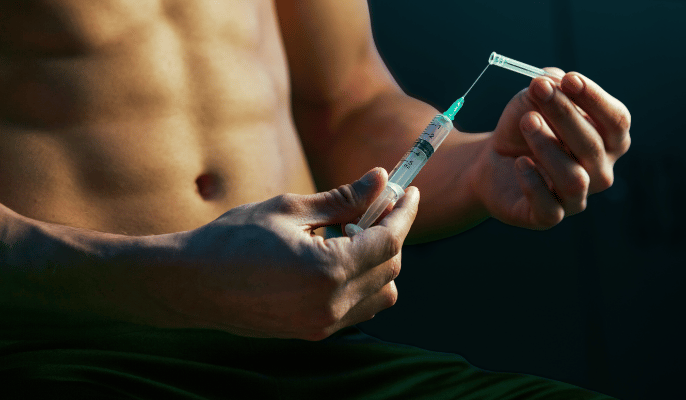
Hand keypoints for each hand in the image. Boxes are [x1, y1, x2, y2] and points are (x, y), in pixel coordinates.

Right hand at [151, 168, 417, 340]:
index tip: (408, 191)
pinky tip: (338, 258)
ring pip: (381, 294)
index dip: (403, 213)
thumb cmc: (233, 239)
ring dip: (379, 261)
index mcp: (328, 270)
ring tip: (351, 233)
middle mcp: (332, 304)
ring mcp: (323, 323)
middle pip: (390, 267)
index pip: (389, 241)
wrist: (191, 284)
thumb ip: (342, 199)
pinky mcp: (313, 332)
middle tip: (376, 204)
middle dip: (391, 232)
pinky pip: (359, 309)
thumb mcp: (289, 209)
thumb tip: (379, 179)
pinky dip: (362, 283)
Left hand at [470, 69, 630, 228]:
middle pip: (593, 145)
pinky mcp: (549, 216)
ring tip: (527, 122)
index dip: (595, 99)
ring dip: (548, 146)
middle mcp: (600, 171)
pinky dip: (534, 183)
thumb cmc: (526, 125)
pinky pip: (549, 207)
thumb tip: (553, 82)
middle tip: (538, 90)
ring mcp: (577, 197)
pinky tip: (520, 162)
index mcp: (608, 140)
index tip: (569, 79)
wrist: (494, 159)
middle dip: (564, 114)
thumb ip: (548, 86)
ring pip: (574, 178)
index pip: (617, 121)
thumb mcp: (534, 98)